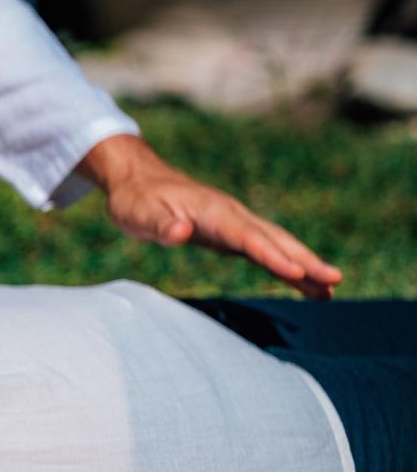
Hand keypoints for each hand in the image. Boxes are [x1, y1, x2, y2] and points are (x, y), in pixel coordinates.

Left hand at [78, 135, 342, 299]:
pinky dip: (284, 266)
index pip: (247, 237)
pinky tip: (301, 283)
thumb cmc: (135, 199)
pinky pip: (263, 250)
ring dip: (302, 265)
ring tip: (329, 291)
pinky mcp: (229, 234)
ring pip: (275, 244)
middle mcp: (231, 215)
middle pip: (274, 239)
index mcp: (213, 211)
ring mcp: (233, 223)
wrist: (136, 180)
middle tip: (334, 281)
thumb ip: (161, 224)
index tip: (297, 272)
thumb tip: (181, 232)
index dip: (272, 255)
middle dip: (304, 260)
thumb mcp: (139, 213)